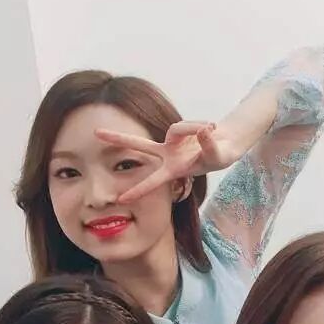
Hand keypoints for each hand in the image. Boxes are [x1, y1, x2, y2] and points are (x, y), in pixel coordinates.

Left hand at [95, 120, 237, 202]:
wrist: (227, 143)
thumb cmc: (222, 155)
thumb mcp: (219, 155)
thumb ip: (210, 145)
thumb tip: (202, 130)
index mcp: (175, 169)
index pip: (154, 180)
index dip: (139, 190)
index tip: (121, 200)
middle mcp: (168, 154)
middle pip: (140, 144)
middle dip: (119, 138)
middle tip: (96, 133)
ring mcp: (172, 141)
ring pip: (178, 128)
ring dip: (195, 128)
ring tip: (210, 129)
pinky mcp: (179, 128)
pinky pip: (188, 123)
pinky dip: (201, 126)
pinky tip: (210, 127)